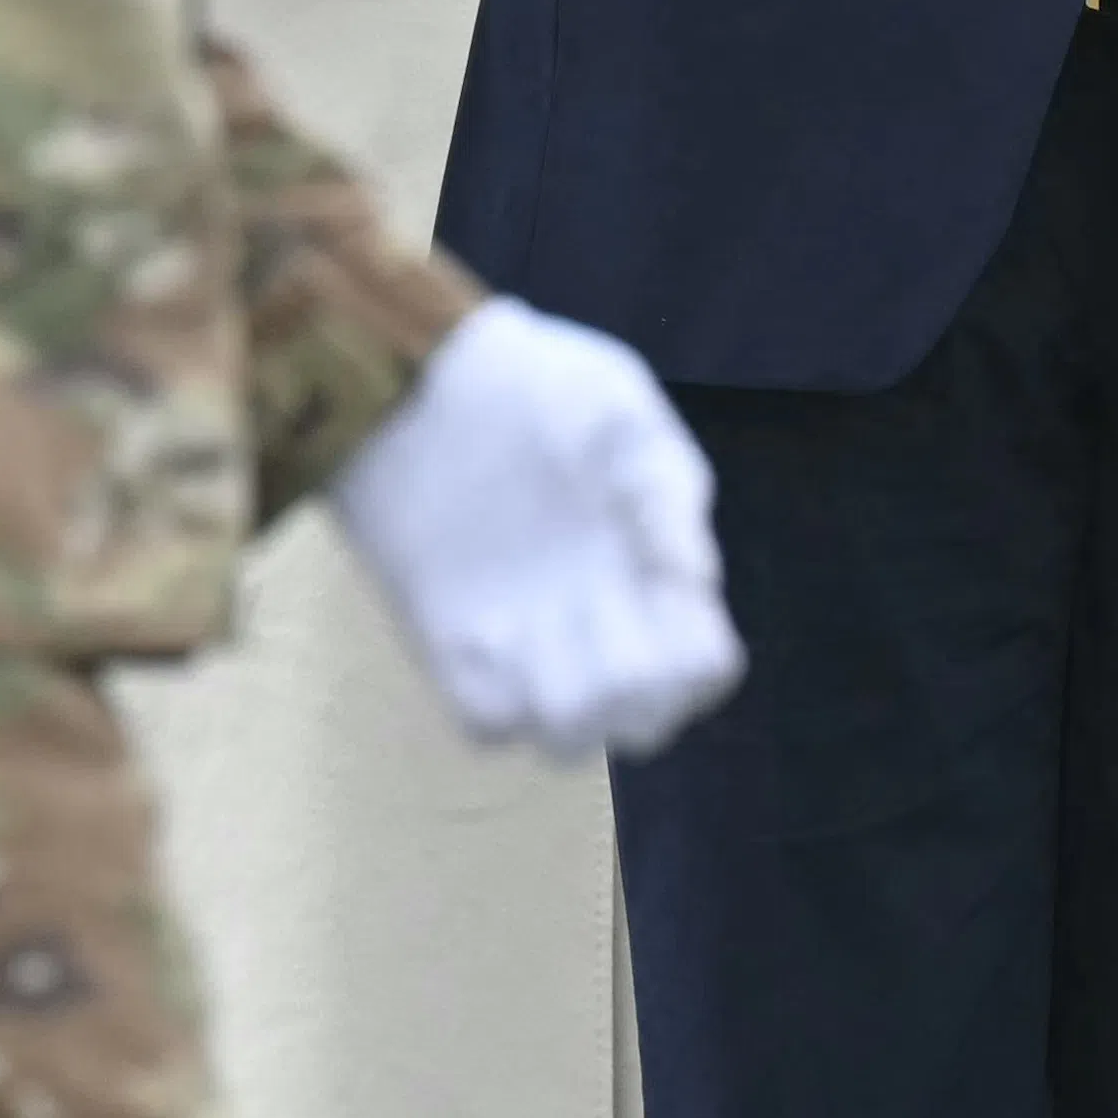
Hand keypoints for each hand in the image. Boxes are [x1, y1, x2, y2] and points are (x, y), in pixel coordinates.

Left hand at [327, 302, 740, 758]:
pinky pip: (485, 722)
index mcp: (653, 572)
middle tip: (606, 622)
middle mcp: (596, 620)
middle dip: (639, 696)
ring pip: (567, 739)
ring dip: (571, 704)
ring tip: (543, 630)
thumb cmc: (532, 381)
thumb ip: (665, 492)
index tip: (671, 605)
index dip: (696, 659)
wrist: (415, 378)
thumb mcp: (619, 410)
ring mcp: (525, 641)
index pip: (703, 668)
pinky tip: (487, 633)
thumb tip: (697, 582)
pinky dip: (499, 701)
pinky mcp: (450, 648)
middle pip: (644, 723)